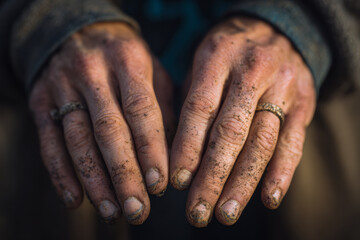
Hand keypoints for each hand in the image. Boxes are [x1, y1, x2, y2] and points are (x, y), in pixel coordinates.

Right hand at [29, 22, 173, 223]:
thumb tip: (174, 155)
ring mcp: (62, 86)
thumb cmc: (125, 57)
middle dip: (124, 174)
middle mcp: (93, 71)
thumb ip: (165, 108)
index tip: (160, 185)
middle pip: (109, 130)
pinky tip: (76, 200)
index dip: (150, 150)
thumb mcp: (152, 70)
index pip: (141, 110)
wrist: (77, 31)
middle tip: (139, 210)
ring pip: (78, 140)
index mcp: (128, 60)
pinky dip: (60, 174)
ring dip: (95, 180)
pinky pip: (48, 141)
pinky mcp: (41, 101)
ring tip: (112, 211)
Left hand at [170, 17, 315, 226]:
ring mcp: (282, 88)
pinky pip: (293, 141)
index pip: (200, 109)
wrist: (275, 28)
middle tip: (198, 212)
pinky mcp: (303, 103)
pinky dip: (282, 172)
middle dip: (212, 176)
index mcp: (218, 58)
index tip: (178, 182)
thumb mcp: (202, 62)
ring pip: (261, 142)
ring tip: (226, 213)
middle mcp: (252, 72)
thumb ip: (191, 102)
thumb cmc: (228, 51)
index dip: (188, 148)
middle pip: (231, 132)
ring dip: (243, 183)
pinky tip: (269, 199)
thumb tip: (178, 154)